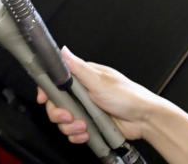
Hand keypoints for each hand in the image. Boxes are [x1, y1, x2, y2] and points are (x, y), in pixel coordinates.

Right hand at [37, 47, 159, 142]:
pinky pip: (74, 132)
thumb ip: (78, 68)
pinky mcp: (90, 125)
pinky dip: (77, 136)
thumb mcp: (99, 80)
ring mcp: (86, 110)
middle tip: (68, 117)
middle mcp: (82, 93)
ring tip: (84, 127)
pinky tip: (86, 134)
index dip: (47, 91)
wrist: (144, 119)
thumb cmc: (128, 95)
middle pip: (57, 104)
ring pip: (64, 121)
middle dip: (59, 113)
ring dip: (70, 127)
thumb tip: (63, 51)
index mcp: (83, 77)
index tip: (44, 99)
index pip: (56, 82)